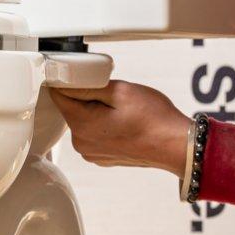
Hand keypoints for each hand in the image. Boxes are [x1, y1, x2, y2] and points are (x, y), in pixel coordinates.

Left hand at [49, 80, 191, 174]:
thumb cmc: (154, 119)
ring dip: (95, 111)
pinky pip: (93, 134)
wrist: (175, 145)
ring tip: (121, 110)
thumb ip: (88, 85)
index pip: (59, 96)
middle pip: (71, 109)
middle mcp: (81, 143)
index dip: (69, 81)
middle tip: (113, 93)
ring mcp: (91, 153)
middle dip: (86, 96)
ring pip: (83, 121)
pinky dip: (103, 125)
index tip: (86, 76)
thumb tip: (65, 82)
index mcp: (82, 124)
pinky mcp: (101, 157)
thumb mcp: (120, 91)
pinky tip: (122, 122)